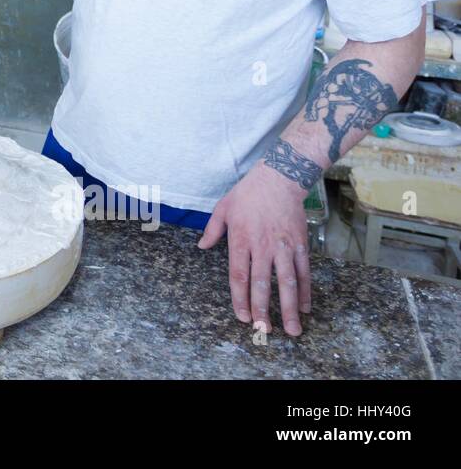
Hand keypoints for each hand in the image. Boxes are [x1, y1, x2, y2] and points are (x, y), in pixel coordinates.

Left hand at [198, 163, 311, 337]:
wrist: (280, 177)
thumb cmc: (248, 193)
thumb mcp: (223, 208)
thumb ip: (212, 230)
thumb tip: (202, 246)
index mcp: (241, 240)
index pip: (239, 276)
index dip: (240, 298)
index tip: (242, 316)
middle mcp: (262, 246)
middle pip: (262, 283)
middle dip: (263, 309)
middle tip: (264, 330)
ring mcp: (283, 246)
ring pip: (287, 282)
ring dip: (289, 307)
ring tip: (292, 329)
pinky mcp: (300, 244)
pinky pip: (304, 271)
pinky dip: (305, 290)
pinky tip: (305, 307)